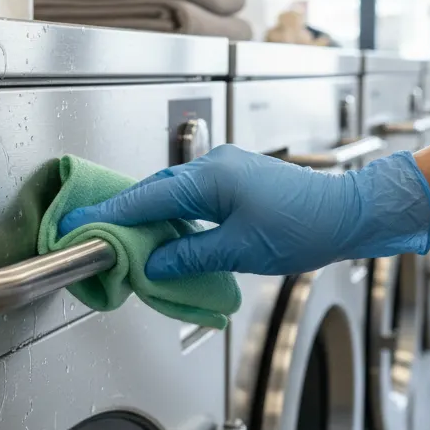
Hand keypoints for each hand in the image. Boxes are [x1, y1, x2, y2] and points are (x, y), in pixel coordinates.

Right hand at [57, 144, 429, 278]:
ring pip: (173, 193)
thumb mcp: (240, 250)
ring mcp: (227, 170)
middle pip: (155, 190)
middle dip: (125, 214)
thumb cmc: (304, 227)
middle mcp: (216, 166)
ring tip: (127, 242)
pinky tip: (168, 234)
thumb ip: (189, 256)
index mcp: (211, 178)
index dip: (110, 213)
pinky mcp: (237, 179)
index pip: (147, 198)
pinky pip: (192, 195)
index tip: (80, 224)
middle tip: (96, 236)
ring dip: (150, 216)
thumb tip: (154, 264)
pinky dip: (174, 214)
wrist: (349, 213)